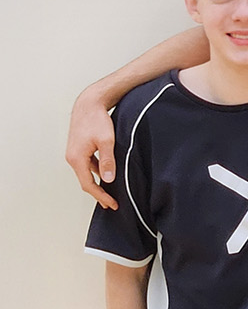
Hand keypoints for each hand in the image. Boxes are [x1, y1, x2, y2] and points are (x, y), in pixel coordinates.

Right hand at [66, 87, 119, 208]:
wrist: (89, 104)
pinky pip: (88, 166)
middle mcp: (72, 157)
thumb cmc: (97, 120)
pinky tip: (106, 175)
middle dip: (99, 194)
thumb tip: (108, 179)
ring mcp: (74, 153)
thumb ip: (108, 161)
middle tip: (112, 204)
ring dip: (98, 183)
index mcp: (76, 158)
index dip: (101, 196)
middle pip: (85, 181)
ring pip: (86, 174)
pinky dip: (96, 173)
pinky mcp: (79, 149)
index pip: (88, 184)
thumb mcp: (107, 141)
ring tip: (110, 193)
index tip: (113, 204)